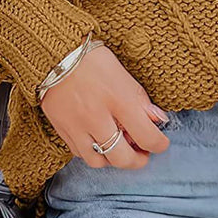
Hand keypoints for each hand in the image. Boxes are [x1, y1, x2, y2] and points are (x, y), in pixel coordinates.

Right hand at [39, 43, 170, 167]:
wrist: (56, 55)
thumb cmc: (92, 60)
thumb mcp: (123, 74)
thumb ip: (140, 100)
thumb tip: (158, 119)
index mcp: (118, 99)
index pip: (146, 135)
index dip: (158, 144)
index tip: (161, 143)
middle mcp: (97, 117)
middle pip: (122, 157)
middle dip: (137, 160)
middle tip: (143, 154)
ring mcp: (77, 126)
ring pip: (99, 162)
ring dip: (114, 160)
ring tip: (121, 150)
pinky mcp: (62, 130)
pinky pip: (79, 154)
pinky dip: (93, 153)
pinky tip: (99, 143)